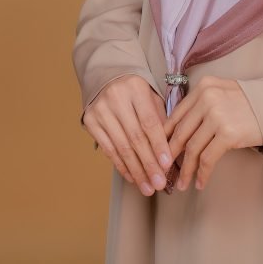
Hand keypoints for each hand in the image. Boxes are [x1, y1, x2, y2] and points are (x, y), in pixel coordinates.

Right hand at [82, 75, 172, 196]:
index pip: (149, 122)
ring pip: (121, 147)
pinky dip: (122, 165)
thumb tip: (172, 151)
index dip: (158, 145)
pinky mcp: (90, 121)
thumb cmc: (136, 91)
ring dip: (136, 170)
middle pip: (135, 137)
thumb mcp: (151, 97)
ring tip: (148, 187)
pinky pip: (108, 149)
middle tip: (159, 183)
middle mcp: (116, 98)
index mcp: (136, 88)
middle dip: (149, 164)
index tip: (168, 165)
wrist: (107, 76)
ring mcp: (101, 110)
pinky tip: (132, 177)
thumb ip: (160, 120)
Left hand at [163, 75, 262, 191]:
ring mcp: (217, 115)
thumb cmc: (249, 102)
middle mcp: (207, 98)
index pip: (177, 114)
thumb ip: (201, 103)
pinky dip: (202, 173)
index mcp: (204, 87)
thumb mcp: (222, 92)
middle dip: (172, 156)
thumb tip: (177, 129)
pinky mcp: (227, 133)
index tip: (161, 152)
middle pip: (181, 132)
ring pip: (192, 148)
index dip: (167, 136)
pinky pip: (208, 158)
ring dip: (186, 170)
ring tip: (182, 183)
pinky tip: (200, 182)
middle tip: (166, 171)